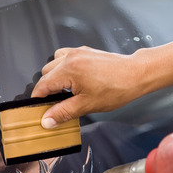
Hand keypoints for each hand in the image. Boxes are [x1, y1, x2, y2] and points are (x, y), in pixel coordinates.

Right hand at [31, 46, 149, 128]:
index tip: (38, 109)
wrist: (135, 75)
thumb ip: (63, 113)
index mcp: (69, 70)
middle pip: (46, 73)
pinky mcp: (84, 51)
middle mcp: (70, 57)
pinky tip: (73, 80)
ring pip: (54, 63)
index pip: (42, 85)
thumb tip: (47, 120)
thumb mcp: (87, 105)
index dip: (38, 99)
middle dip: (47, 89)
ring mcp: (77, 52)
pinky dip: (63, 68)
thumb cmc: (116, 88)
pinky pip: (65, 57)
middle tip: (55, 104)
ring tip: (64, 92)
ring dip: (54, 77)